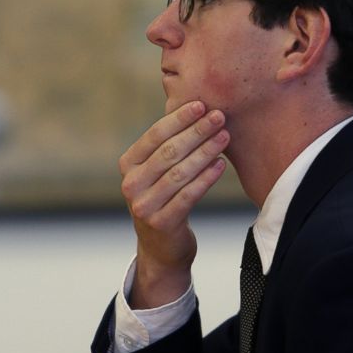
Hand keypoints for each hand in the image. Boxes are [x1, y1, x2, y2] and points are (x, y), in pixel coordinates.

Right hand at [119, 101, 229, 308]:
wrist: (161, 247)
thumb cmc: (165, 198)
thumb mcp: (157, 172)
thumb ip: (168, 145)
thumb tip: (199, 109)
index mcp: (127, 164)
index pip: (155, 135)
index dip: (179, 118)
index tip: (202, 104)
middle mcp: (131, 184)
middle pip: (169, 152)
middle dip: (197, 132)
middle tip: (220, 117)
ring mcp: (144, 205)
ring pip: (180, 172)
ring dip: (205, 152)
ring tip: (225, 137)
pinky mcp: (161, 222)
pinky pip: (188, 195)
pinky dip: (206, 178)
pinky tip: (221, 165)